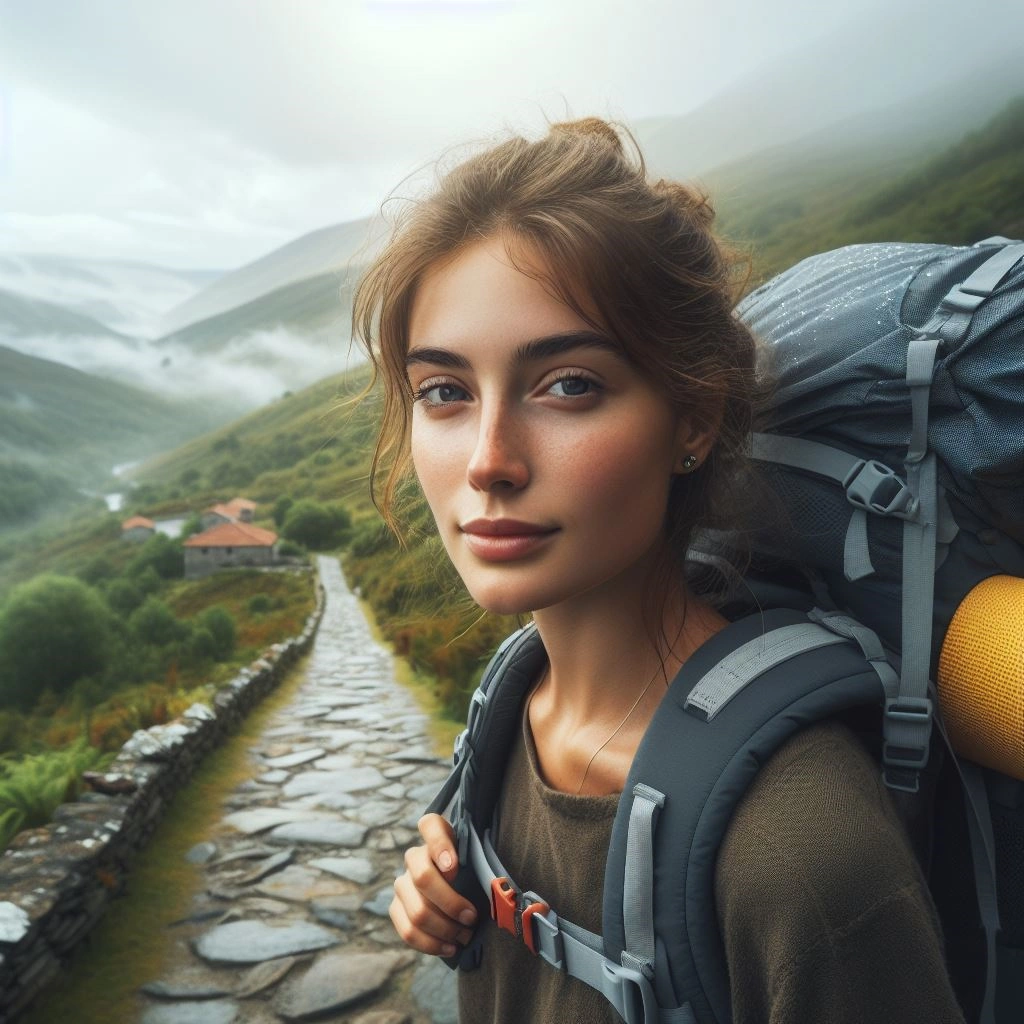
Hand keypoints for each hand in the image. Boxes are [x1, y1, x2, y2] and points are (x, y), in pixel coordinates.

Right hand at [390, 813, 478, 955]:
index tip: (454, 867)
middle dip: (451, 903)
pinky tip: (450, 947)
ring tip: (464, 936)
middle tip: (472, 917)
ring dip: (444, 929)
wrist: (455, 888)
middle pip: (423, 877)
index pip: (431, 825)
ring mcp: (402, 882)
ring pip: (417, 910)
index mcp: (435, 835)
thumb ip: (479, 864)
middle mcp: (414, 856)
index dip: (440, 846)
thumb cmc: (472, 871)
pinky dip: (431, 944)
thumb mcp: (477, 860)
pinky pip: (407, 931)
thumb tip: (494, 890)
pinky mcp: (396, 908)